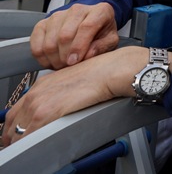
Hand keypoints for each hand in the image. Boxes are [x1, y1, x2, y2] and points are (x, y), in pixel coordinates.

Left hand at [2, 46, 145, 145]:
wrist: (110, 71)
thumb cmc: (99, 74)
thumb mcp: (72, 81)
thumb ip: (59, 95)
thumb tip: (58, 108)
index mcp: (40, 86)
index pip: (15, 112)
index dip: (14, 127)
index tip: (18, 134)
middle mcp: (35, 94)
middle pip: (14, 124)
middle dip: (17, 137)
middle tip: (25, 144)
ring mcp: (39, 104)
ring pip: (21, 133)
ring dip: (26, 142)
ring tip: (35, 149)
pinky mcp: (47, 114)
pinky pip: (32, 136)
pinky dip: (34, 143)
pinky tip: (43, 145)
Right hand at [29, 3, 119, 69]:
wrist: (90, 23)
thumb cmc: (102, 32)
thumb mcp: (110, 40)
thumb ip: (102, 47)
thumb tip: (87, 55)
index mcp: (99, 11)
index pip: (86, 27)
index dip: (79, 46)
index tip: (75, 61)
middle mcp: (77, 10)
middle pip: (65, 35)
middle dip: (65, 57)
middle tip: (69, 67)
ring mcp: (58, 15)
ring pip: (49, 41)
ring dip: (54, 59)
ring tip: (62, 64)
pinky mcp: (43, 23)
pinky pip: (36, 43)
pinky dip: (41, 57)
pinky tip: (51, 60)